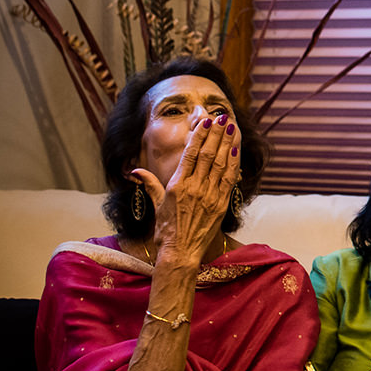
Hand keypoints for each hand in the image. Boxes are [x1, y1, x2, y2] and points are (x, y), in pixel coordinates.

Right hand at [134, 110, 240, 263]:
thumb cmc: (166, 230)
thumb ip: (149, 185)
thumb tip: (134, 171)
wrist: (180, 253)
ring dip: (227, 144)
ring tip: (231, 127)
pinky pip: (229, 179)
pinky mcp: (221, 204)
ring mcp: (209, 196)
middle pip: (207, 155)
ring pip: (220, 164)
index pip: (190, 155)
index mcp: (177, 186)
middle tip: (221, 117)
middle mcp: (194, 188)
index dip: (198, 136)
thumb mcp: (156, 205)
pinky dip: (233, 163)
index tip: (204, 121)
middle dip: (215, 134)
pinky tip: (236, 150)